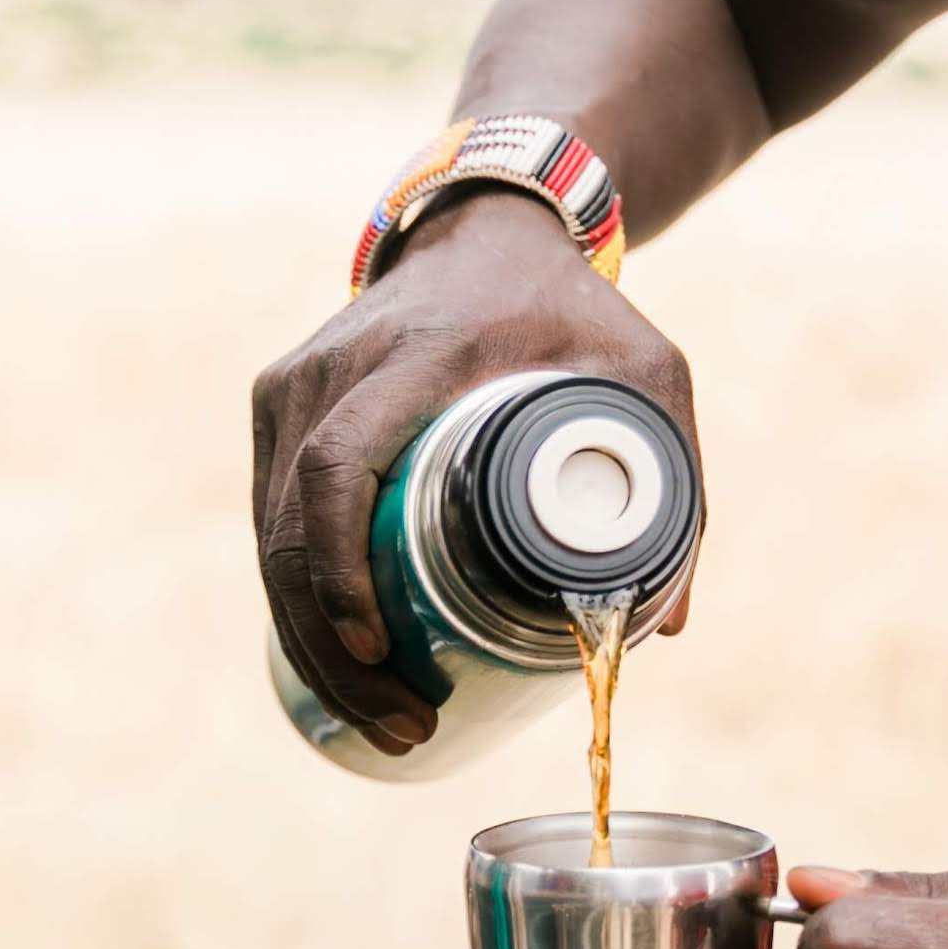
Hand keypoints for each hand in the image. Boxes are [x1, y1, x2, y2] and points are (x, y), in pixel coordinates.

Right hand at [249, 188, 701, 752]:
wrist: (487, 226)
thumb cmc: (572, 309)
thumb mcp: (647, 373)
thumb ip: (679, 483)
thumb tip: (663, 628)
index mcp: (413, 353)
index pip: (337, 464)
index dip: (340, 565)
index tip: (375, 645)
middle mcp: (331, 366)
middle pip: (290, 523)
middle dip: (331, 644)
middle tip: (398, 721)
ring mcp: (291, 384)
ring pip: (268, 533)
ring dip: (309, 637)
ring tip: (377, 714)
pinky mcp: (277, 406)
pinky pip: (269, 517)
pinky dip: (297, 598)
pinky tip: (335, 663)